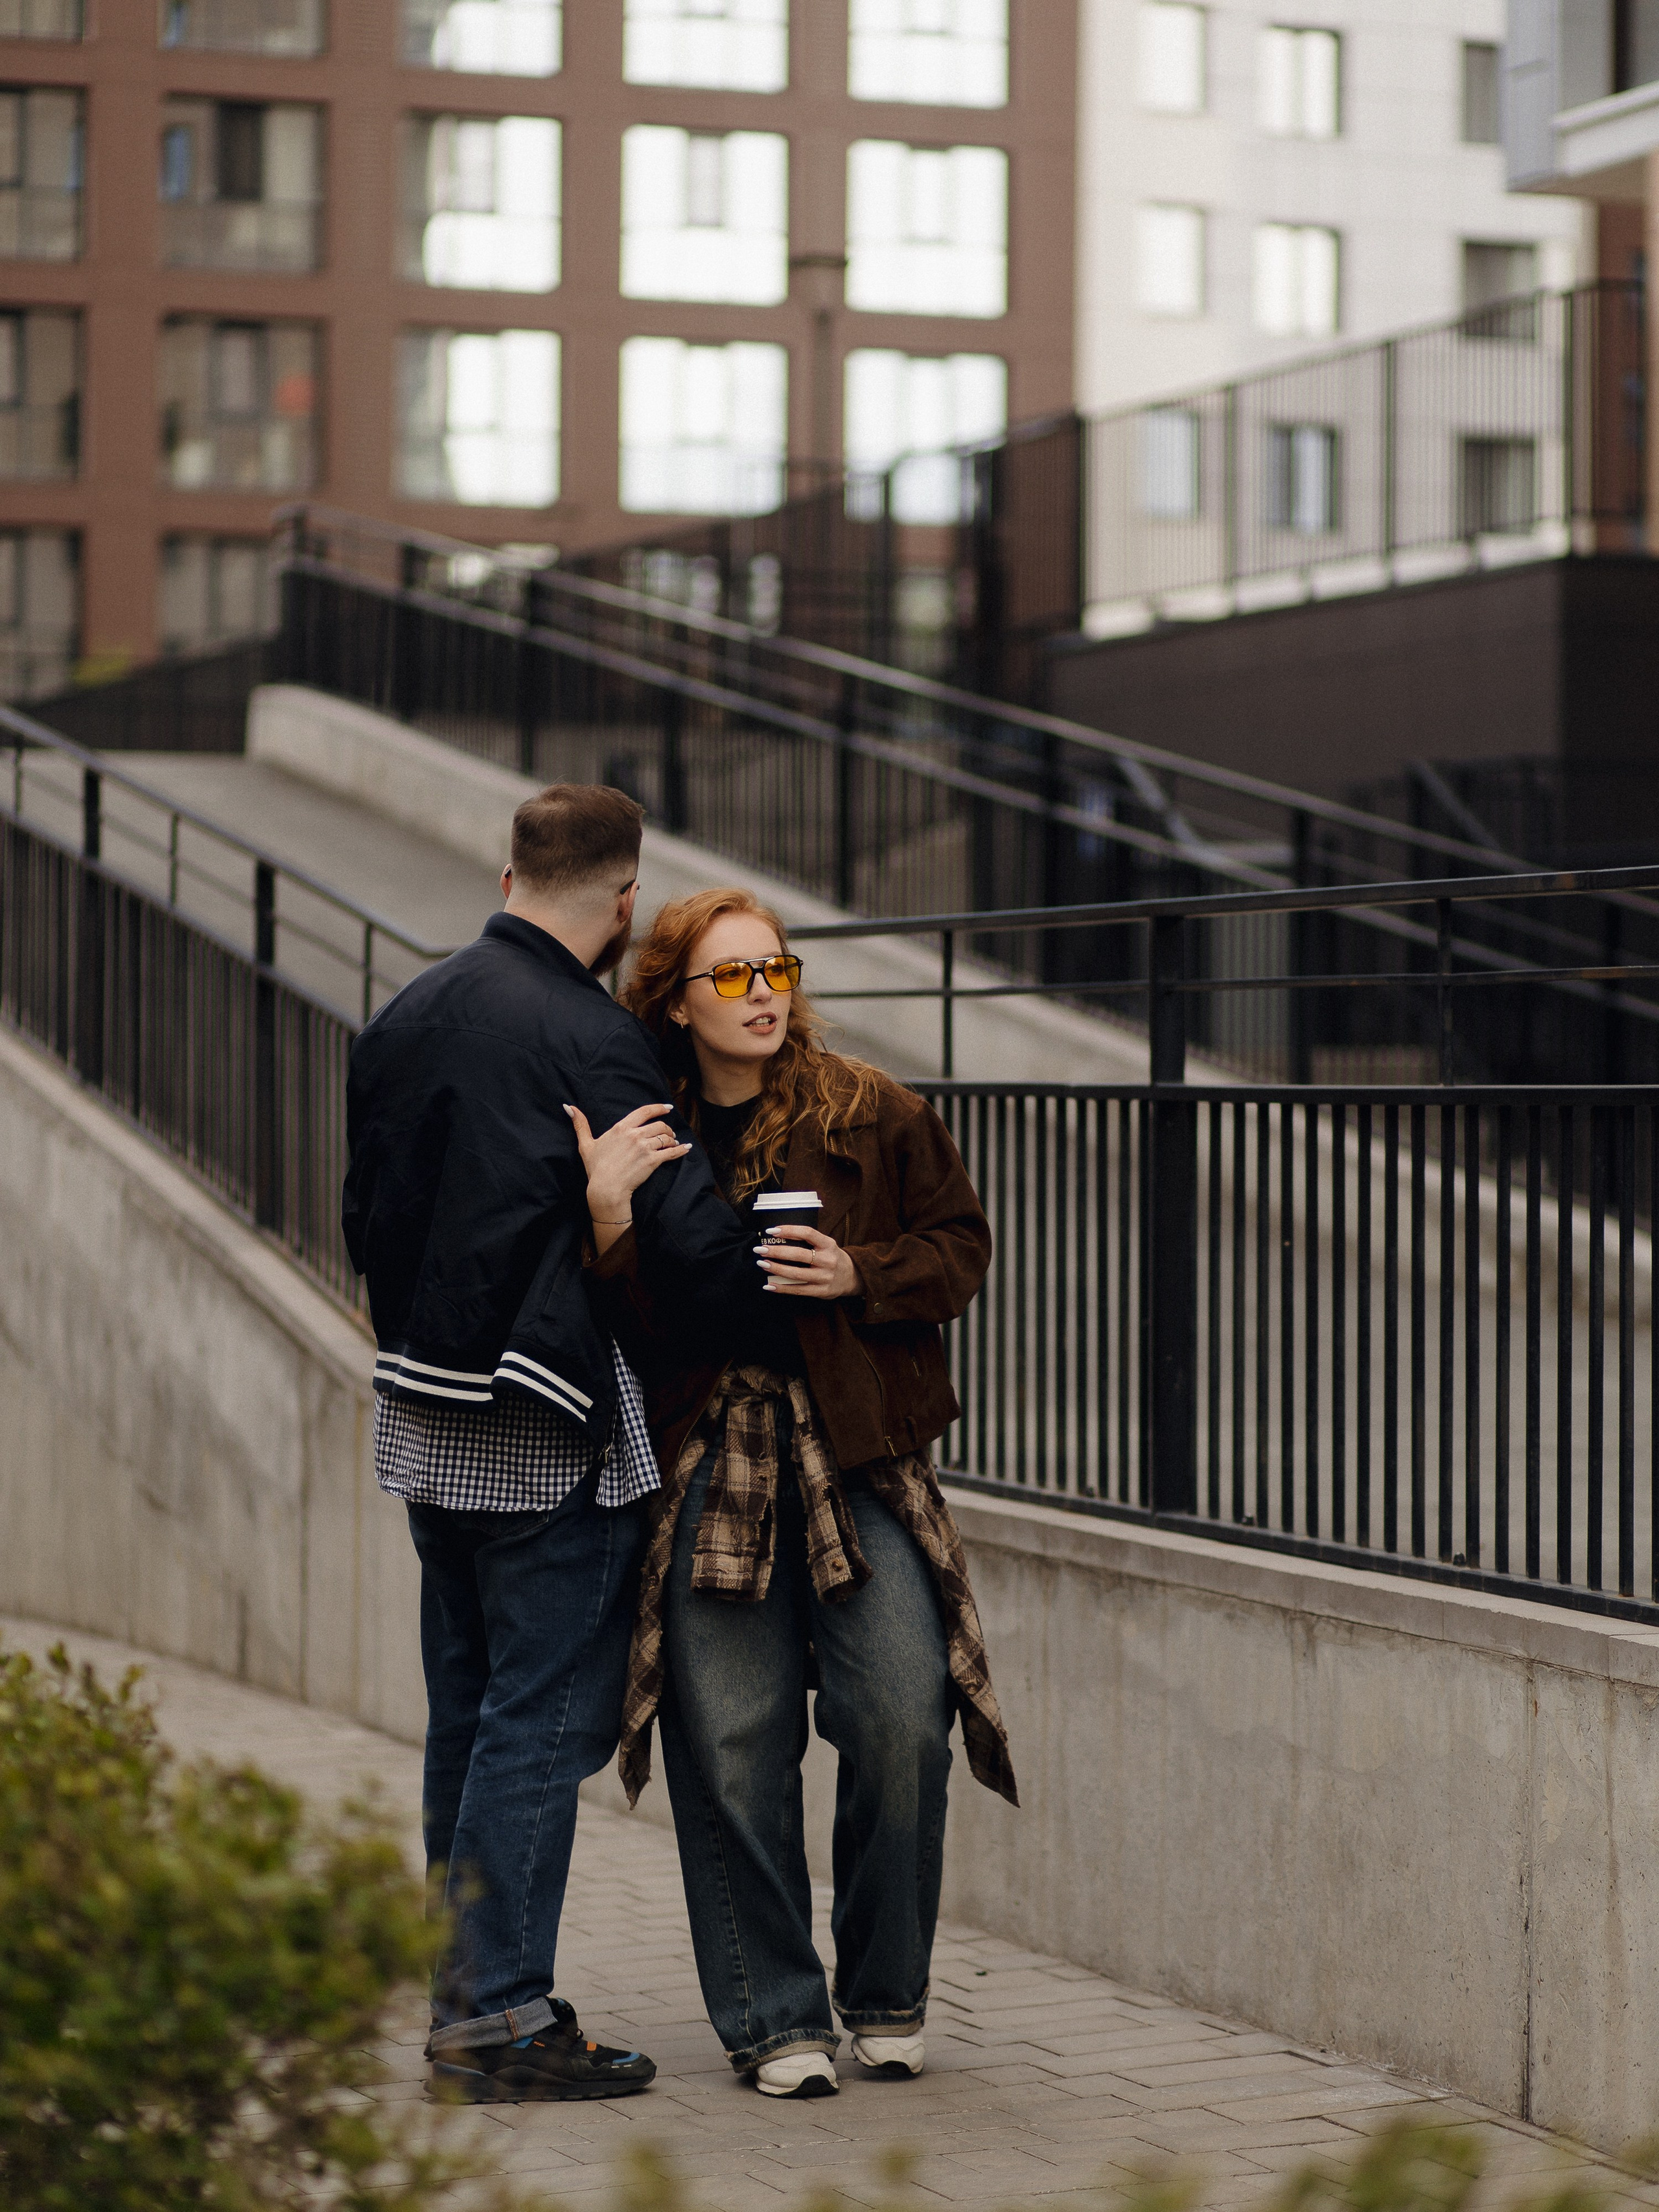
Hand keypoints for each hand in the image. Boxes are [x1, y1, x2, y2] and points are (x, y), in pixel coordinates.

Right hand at [565, 1101, 689, 1226]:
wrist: (606, 1189)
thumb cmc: (595, 1168)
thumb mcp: (585, 1144)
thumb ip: (580, 1124)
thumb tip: (568, 1106)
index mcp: (621, 1128)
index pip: (644, 1111)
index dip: (658, 1108)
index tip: (668, 1108)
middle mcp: (634, 1135)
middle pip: (659, 1125)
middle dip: (666, 1129)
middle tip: (669, 1134)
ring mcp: (645, 1148)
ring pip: (665, 1137)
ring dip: (672, 1139)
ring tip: (673, 1142)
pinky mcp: (652, 1161)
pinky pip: (671, 1152)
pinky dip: (680, 1150)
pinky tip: (686, 1149)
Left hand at [753, 1224, 861, 1299]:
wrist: (853, 1277)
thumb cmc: (832, 1257)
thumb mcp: (826, 1244)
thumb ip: (808, 1241)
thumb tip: (778, 1236)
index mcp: (828, 1244)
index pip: (807, 1233)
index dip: (789, 1230)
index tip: (771, 1231)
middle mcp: (827, 1260)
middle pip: (798, 1254)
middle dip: (776, 1251)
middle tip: (760, 1249)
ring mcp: (824, 1277)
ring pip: (796, 1273)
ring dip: (776, 1269)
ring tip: (761, 1264)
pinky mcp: (821, 1291)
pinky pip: (798, 1290)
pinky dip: (781, 1288)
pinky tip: (768, 1285)